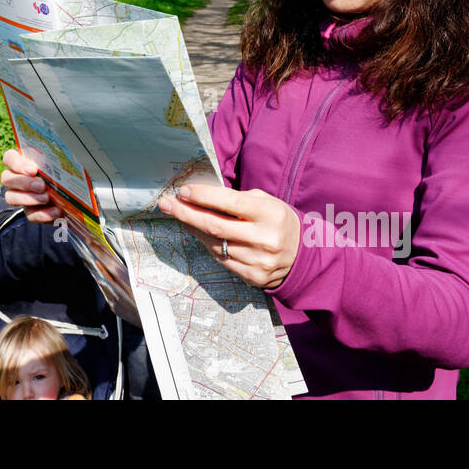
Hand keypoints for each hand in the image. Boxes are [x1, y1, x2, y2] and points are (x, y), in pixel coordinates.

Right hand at [1, 148, 60, 222]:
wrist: (74, 194)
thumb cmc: (64, 173)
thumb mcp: (60, 166)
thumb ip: (54, 164)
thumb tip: (57, 167)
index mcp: (22, 162)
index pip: (9, 158)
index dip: (17, 163)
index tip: (33, 170)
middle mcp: (16, 179)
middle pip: (6, 178)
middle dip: (24, 182)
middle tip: (41, 186)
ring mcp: (20, 196)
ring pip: (10, 197)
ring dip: (29, 199)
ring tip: (47, 198)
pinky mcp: (30, 212)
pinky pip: (30, 215)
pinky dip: (43, 214)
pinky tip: (56, 211)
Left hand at [157, 183, 300, 289]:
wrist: (302, 254)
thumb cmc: (277, 220)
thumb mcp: (265, 202)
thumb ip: (235, 199)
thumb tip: (198, 196)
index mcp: (269, 214)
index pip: (230, 203)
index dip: (203, 197)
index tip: (183, 191)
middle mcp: (264, 239)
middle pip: (215, 226)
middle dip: (186, 214)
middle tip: (166, 204)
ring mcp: (258, 261)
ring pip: (214, 244)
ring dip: (193, 229)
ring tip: (179, 215)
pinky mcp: (252, 277)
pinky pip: (221, 258)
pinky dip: (206, 244)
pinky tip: (197, 233)